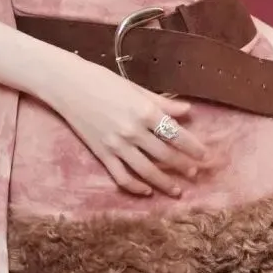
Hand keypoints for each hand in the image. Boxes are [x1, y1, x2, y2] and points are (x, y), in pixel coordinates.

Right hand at [47, 57, 217, 197]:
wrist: (68, 85)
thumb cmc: (102, 81)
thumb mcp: (136, 88)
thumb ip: (162, 103)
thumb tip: (187, 110)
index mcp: (145, 111)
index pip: (176, 134)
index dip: (193, 147)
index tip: (205, 155)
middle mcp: (133, 131)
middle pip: (165, 155)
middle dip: (183, 166)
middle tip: (195, 173)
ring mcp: (117, 145)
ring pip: (147, 171)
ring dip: (165, 182)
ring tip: (178, 190)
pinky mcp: (102, 154)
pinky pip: (122, 177)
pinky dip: (136, 187)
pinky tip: (146, 191)